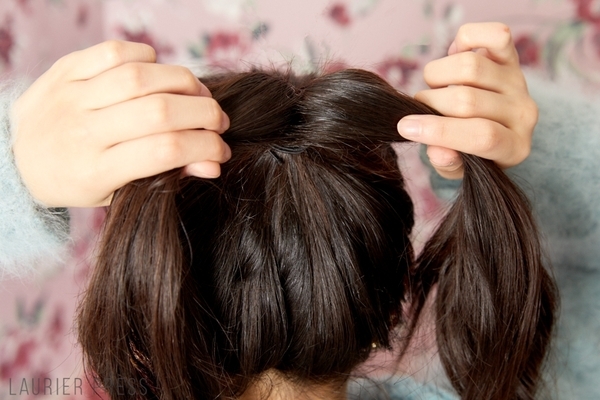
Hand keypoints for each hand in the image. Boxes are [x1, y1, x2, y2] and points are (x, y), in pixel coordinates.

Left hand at [11, 40, 230, 206]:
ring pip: (140, 78)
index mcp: (95, 171)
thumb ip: (165, 177)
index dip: (204, 146)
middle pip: (158, 112)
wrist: (18, 158)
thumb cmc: (77, 180)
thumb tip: (213, 163)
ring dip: (184, 83)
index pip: (164, 151)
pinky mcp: (65, 70)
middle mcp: (82, 132)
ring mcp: (71, 97)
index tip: (221, 149)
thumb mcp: (118, 193)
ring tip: (198, 96)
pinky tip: (159, 73)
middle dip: (203, 113)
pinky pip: (114, 52)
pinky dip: (147, 57)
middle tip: (218, 121)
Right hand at [397, 22, 537, 178]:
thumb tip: (437, 150)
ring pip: (470, 66)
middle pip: (468, 100)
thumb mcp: (460, 168)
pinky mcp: (511, 57)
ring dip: (437, 76)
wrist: (497, 126)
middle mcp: (522, 113)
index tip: (405, 127)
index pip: (482, 136)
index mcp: (513, 147)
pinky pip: (494, 35)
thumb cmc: (472, 150)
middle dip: (430, 103)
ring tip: (436, 88)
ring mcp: (518, 82)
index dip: (439, 131)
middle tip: (420, 109)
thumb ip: (449, 163)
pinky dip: (465, 39)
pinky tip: (453, 55)